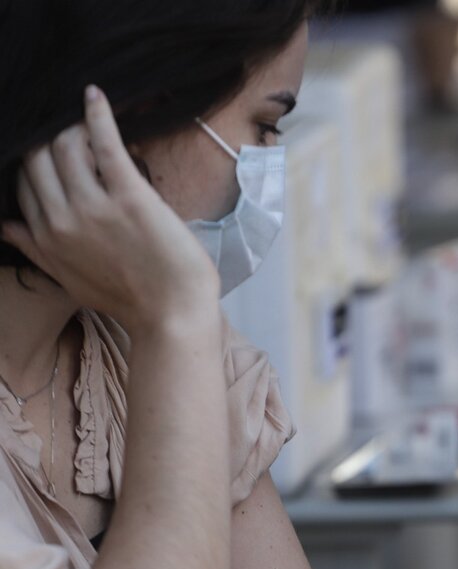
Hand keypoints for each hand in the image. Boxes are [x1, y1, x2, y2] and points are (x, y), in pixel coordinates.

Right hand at [2, 86, 217, 331]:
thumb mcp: (70, 278)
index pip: (24, 182)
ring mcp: (94, 206)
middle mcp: (61, 219)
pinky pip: (105, 144)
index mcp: (45, 237)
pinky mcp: (129, 195)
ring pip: (65, 146)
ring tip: (85, 119)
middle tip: (68, 127)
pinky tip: (95, 96)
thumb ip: (35, 249)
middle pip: (37, 159)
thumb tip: (4, 226)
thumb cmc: (128, 298)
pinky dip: (97, 115)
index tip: (49, 147)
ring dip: (73, 127)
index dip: (35, 160)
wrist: (171, 314)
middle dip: (49, 138)